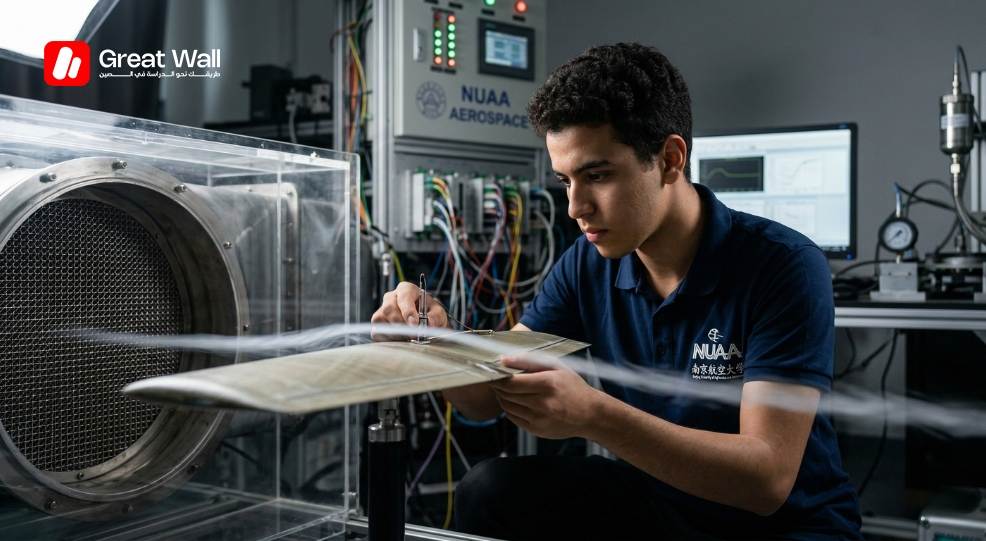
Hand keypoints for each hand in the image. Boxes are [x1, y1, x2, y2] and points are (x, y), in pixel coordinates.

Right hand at [370, 281, 449, 340]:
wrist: (424, 320)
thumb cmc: (429, 312)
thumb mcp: (438, 312)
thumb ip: (435, 316)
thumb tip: (430, 323)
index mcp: (406, 289)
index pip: (404, 297)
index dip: (408, 311)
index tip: (414, 323)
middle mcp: (391, 297)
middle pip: (389, 309)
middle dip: (401, 325)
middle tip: (414, 335)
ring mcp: (382, 310)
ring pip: (380, 320)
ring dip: (394, 333)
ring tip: (408, 337)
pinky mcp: (378, 323)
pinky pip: (376, 331)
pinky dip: (387, 338)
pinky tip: (399, 339)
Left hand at [489, 353, 603, 439]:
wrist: (589, 414)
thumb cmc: (573, 387)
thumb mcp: (556, 366)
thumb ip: (529, 360)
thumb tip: (504, 359)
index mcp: (547, 384)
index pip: (511, 383)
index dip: (498, 378)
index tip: (493, 373)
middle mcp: (542, 404)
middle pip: (507, 395)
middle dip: (498, 387)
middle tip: (498, 379)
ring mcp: (539, 419)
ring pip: (507, 407)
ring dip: (502, 397)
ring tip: (507, 390)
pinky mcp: (536, 430)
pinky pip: (513, 418)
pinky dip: (510, 409)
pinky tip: (516, 401)